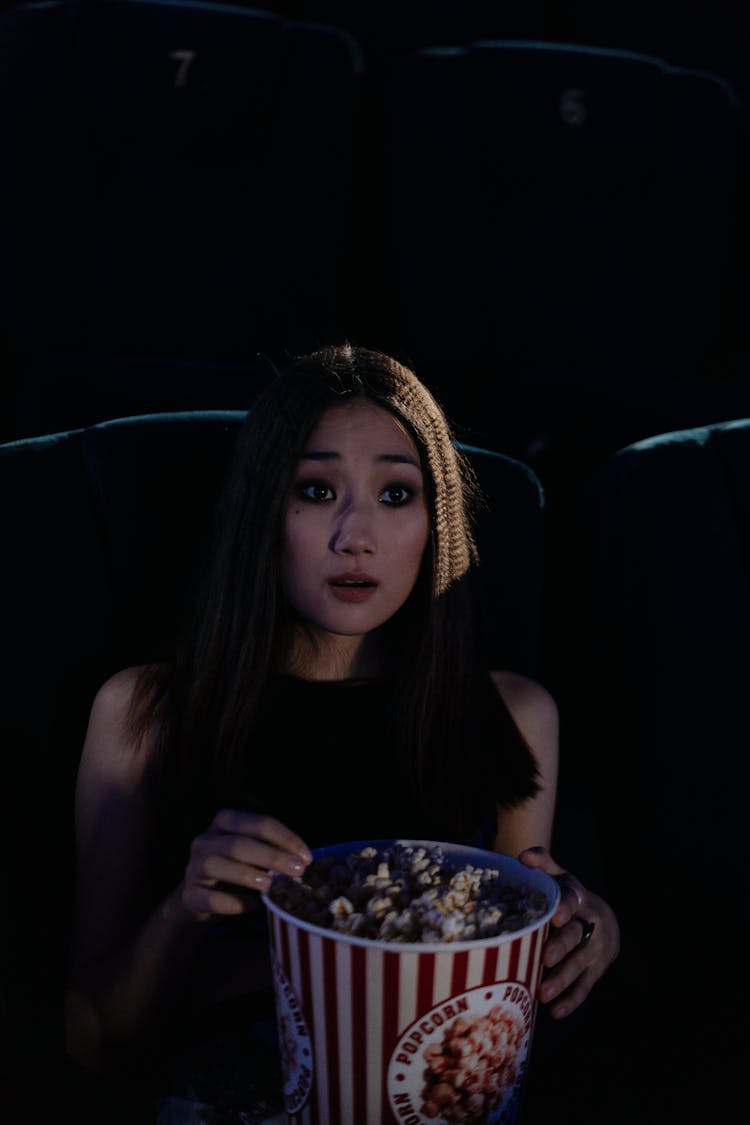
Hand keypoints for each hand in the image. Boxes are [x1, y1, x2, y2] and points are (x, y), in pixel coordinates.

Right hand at [181, 809, 312, 921]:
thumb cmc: (235, 870)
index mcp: (225, 822)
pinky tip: (251, 905)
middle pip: (238, 844)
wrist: (199, 899)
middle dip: (271, 856)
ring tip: (270, 884)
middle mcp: (205, 840)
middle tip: (298, 870)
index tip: (307, 856)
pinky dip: (232, 903)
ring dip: (247, 874)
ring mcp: (194, 867)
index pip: (258, 823)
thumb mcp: (253, 854)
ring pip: (218, 865)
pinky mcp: (189, 895)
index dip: (284, 838)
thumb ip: (272, 851)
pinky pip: (209, 898)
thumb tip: (303, 860)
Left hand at [518, 845, 619, 1019]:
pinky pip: (585, 987)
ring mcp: (595, 949)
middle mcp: (590, 924)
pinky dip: (572, 1001)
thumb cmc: (571, 897)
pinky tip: (555, 1012)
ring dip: (562, 980)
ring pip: (580, 965)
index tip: (555, 916)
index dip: (565, 907)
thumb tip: (521, 857)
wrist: (606, 919)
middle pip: (577, 936)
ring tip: (543, 993)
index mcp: (578, 897)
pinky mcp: (596, 971)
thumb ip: (544, 864)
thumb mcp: (561, 878)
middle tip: (545, 957)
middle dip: (562, 947)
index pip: (573, 900)